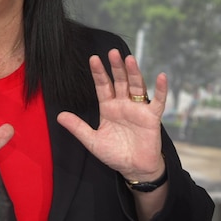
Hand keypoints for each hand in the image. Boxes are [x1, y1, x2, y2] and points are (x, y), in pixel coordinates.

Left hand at [58, 49, 167, 181]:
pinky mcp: (151, 117)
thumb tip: (59, 116)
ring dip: (134, 73)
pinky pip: (158, 101)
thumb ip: (78, 127)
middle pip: (120, 81)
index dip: (99, 73)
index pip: (103, 86)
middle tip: (112, 52)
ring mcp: (138, 109)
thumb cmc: (114, 154)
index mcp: (108, 107)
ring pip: (136, 87)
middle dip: (116, 67)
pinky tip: (161, 77)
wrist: (134, 169)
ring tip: (129, 59)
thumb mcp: (93, 141)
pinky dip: (160, 89)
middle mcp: (123, 104)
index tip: (93, 59)